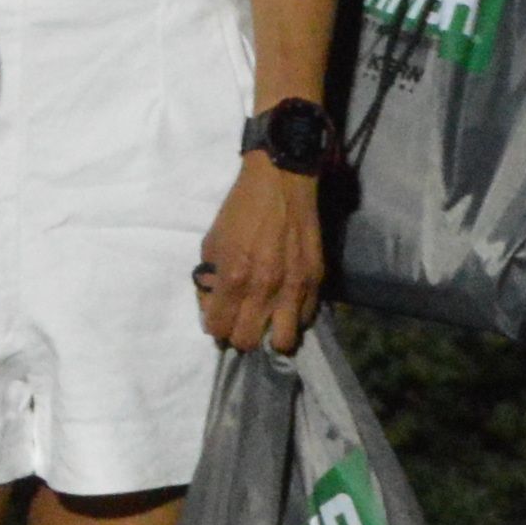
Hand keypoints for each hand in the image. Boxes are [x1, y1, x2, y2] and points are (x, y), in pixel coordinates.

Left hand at [194, 153, 324, 353]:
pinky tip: (286, 305)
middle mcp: (264, 289)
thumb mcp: (211, 243)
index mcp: (234, 278)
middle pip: (248, 342)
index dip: (215, 327)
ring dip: (271, 336)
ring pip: (283, 341)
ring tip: (268, 322)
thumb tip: (212, 307)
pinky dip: (294, 318)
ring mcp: (293, 287)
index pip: (218, 329)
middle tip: (241, 322)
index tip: (219, 319)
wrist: (281, 182)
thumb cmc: (240, 211)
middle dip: (240, 336)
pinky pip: (305, 318)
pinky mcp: (315, 279)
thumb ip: (209, 280)